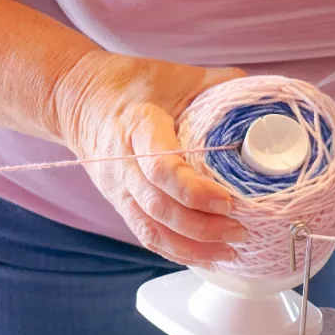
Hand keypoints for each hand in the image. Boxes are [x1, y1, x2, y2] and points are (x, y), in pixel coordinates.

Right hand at [54, 51, 248, 266]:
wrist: (79, 99)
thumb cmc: (128, 85)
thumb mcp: (172, 75)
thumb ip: (215, 84)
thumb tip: (254, 94)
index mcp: (137, 128)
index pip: (161, 169)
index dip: (194, 191)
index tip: (227, 200)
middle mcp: (123, 164)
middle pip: (158, 207)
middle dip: (201, 227)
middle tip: (240, 230)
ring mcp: (118, 189)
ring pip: (151, 230)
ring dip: (191, 247)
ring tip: (229, 251)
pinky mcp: (121, 203)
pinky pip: (147, 235)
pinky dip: (177, 252)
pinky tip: (206, 258)